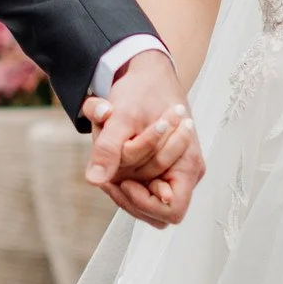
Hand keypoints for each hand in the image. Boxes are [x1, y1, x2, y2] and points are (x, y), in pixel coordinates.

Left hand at [84, 55, 202, 227]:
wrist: (148, 71)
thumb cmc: (143, 90)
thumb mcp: (123, 116)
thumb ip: (110, 148)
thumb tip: (94, 180)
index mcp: (188, 166)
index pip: (171, 210)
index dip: (146, 203)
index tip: (125, 182)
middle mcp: (183, 173)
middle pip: (155, 212)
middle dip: (129, 195)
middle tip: (108, 174)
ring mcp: (171, 172)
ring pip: (145, 201)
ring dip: (124, 185)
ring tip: (108, 163)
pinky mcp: (158, 167)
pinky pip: (140, 187)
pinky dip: (123, 177)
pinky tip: (111, 160)